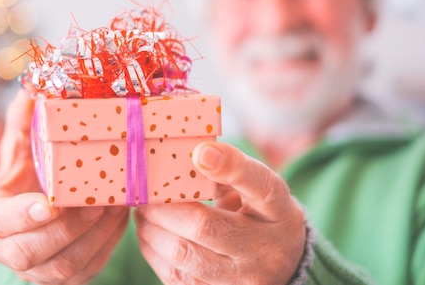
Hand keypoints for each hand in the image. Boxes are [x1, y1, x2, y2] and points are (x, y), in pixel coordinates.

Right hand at [0, 90, 129, 284]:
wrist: (35, 210)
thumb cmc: (28, 177)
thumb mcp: (21, 150)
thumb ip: (22, 122)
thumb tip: (32, 88)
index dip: (22, 216)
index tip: (48, 203)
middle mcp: (6, 248)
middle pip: (30, 252)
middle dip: (68, 228)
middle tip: (96, 203)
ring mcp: (35, 270)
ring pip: (62, 268)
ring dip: (94, 238)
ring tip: (116, 209)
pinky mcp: (62, 279)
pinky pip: (86, 272)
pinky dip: (106, 247)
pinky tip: (120, 222)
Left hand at [135, 141, 305, 284]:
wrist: (281, 259)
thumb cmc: (262, 212)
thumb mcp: (260, 184)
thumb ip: (233, 168)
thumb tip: (199, 153)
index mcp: (277, 210)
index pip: (259, 185)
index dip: (229, 167)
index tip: (200, 153)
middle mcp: (264, 250)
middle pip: (206, 227)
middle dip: (164, 208)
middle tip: (144, 194)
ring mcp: (241, 281)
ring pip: (185, 260)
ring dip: (153, 233)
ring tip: (143, 213)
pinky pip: (178, 280)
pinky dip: (156, 254)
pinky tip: (150, 235)